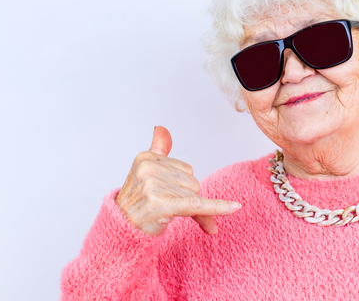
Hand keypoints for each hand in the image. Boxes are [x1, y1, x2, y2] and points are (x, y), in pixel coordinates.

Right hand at [115, 126, 240, 235]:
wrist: (122, 231)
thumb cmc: (138, 203)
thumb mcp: (145, 172)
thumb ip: (158, 149)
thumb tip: (162, 128)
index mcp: (146, 157)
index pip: (185, 169)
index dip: (182, 186)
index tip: (164, 196)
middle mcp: (148, 169)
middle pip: (191, 181)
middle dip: (184, 197)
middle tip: (162, 207)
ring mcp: (153, 187)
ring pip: (194, 195)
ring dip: (186, 209)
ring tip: (163, 213)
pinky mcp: (162, 204)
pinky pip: (197, 205)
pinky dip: (218, 207)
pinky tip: (235, 207)